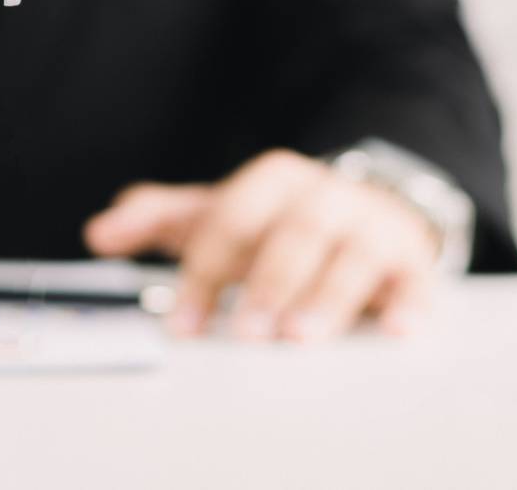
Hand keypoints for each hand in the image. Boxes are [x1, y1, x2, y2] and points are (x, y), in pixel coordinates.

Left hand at [84, 149, 440, 341]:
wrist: (363, 202)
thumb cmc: (277, 218)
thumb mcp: (217, 210)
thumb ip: (156, 218)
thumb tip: (100, 232)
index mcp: (272, 181)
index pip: (231, 222)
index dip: (203, 272)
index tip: (183, 321)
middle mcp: (324, 197)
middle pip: (293, 235)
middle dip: (269, 283)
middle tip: (247, 331)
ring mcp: (372, 226)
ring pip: (351, 257)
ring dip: (327, 297)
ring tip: (302, 336)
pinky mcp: (412, 260)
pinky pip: (417, 281)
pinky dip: (412, 305)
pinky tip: (400, 330)